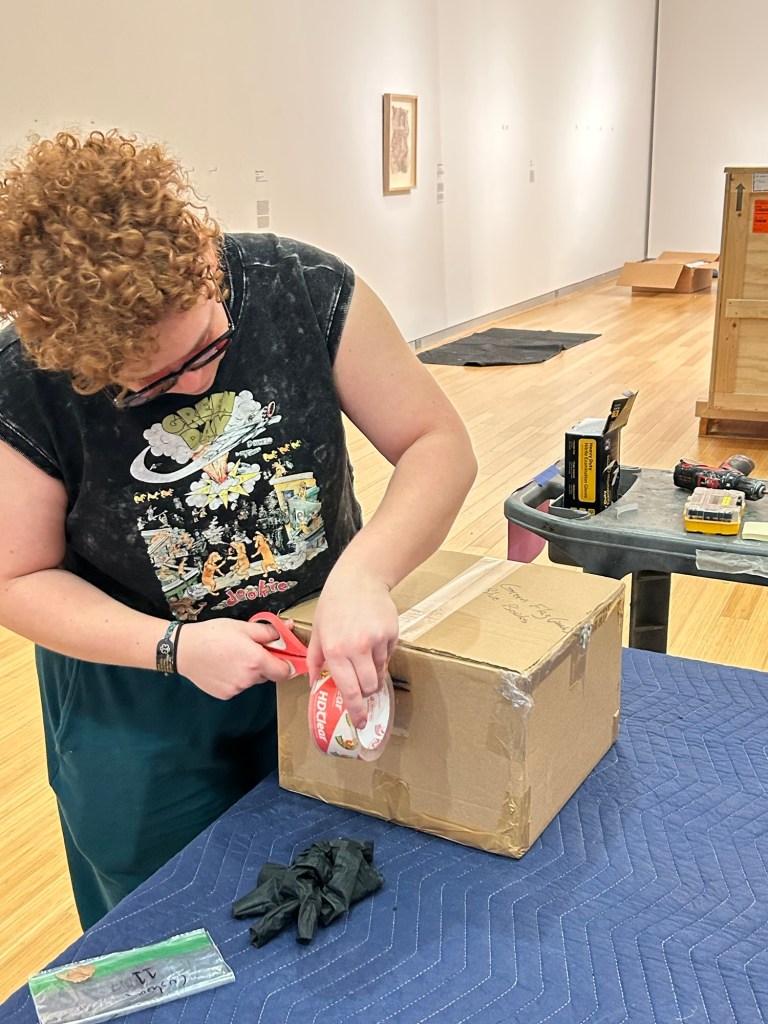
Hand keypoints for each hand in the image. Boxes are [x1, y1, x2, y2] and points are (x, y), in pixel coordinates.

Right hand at [175, 617, 294, 698]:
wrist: (184, 649)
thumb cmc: (212, 635)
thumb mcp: (243, 627)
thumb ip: (268, 631)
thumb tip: (289, 629)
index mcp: (257, 661)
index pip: (285, 671)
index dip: (286, 663)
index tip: (281, 656)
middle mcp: (249, 679)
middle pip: (268, 675)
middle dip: (264, 664)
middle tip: (251, 650)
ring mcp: (236, 689)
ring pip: (252, 681)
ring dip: (249, 671)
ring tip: (233, 656)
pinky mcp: (225, 694)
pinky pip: (238, 686)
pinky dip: (236, 678)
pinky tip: (224, 666)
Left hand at [306, 566, 398, 728]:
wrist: (359, 579)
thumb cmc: (334, 604)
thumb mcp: (318, 631)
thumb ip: (315, 660)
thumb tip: (314, 683)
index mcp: (335, 651)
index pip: (349, 690)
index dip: (356, 710)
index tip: (360, 722)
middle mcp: (356, 648)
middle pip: (369, 687)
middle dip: (366, 694)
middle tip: (363, 691)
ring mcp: (376, 641)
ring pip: (380, 672)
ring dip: (373, 673)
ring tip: (365, 657)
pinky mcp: (390, 634)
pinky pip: (388, 655)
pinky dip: (382, 655)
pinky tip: (372, 639)